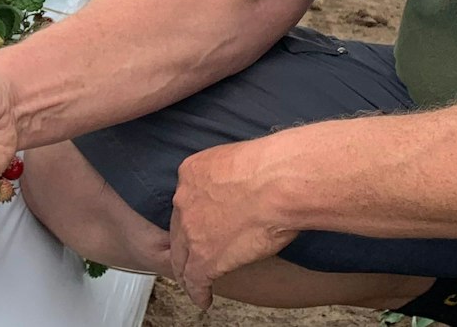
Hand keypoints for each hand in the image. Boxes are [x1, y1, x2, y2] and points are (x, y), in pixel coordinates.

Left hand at [168, 135, 300, 308]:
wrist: (277, 184)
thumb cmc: (272, 167)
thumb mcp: (239, 157)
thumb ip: (231, 172)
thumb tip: (244, 183)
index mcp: (192, 173)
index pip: (188, 199)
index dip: (194, 214)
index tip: (201, 222)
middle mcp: (184, 200)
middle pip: (179, 228)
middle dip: (185, 242)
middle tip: (192, 253)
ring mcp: (191, 231)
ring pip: (182, 256)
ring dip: (187, 270)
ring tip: (193, 281)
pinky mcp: (204, 258)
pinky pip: (195, 279)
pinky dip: (198, 291)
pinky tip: (203, 299)